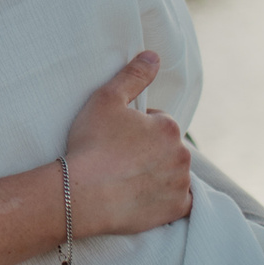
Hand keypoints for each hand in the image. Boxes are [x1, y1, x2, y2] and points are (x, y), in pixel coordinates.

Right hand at [61, 51, 193, 238]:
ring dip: (159, 174)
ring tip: (127, 179)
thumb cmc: (91, 145)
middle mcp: (182, 155)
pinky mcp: (175, 209)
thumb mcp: (106, 99)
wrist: (81, 194)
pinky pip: (180, 202)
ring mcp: (180, 184)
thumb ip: (133, 75)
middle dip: (150, 151)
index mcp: (169, 126)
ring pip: (174, 173)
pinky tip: (146, 197)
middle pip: (168, 148)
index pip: (158, 122)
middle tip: (120, 160)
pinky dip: (167, 199)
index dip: (136, 128)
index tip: (116, 138)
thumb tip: (154, 55)